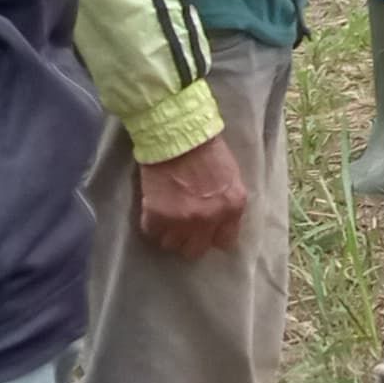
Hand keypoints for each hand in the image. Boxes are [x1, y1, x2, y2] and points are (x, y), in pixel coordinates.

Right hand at [135, 138, 249, 257]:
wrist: (176, 133)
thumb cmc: (206, 148)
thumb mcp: (230, 176)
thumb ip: (226, 202)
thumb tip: (220, 221)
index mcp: (232, 207)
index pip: (225, 242)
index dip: (213, 235)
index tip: (205, 230)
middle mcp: (209, 219)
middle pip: (196, 250)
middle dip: (189, 239)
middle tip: (182, 225)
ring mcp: (182, 220)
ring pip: (171, 245)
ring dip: (168, 233)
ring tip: (166, 217)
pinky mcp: (157, 216)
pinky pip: (152, 233)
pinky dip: (151, 224)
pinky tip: (154, 209)